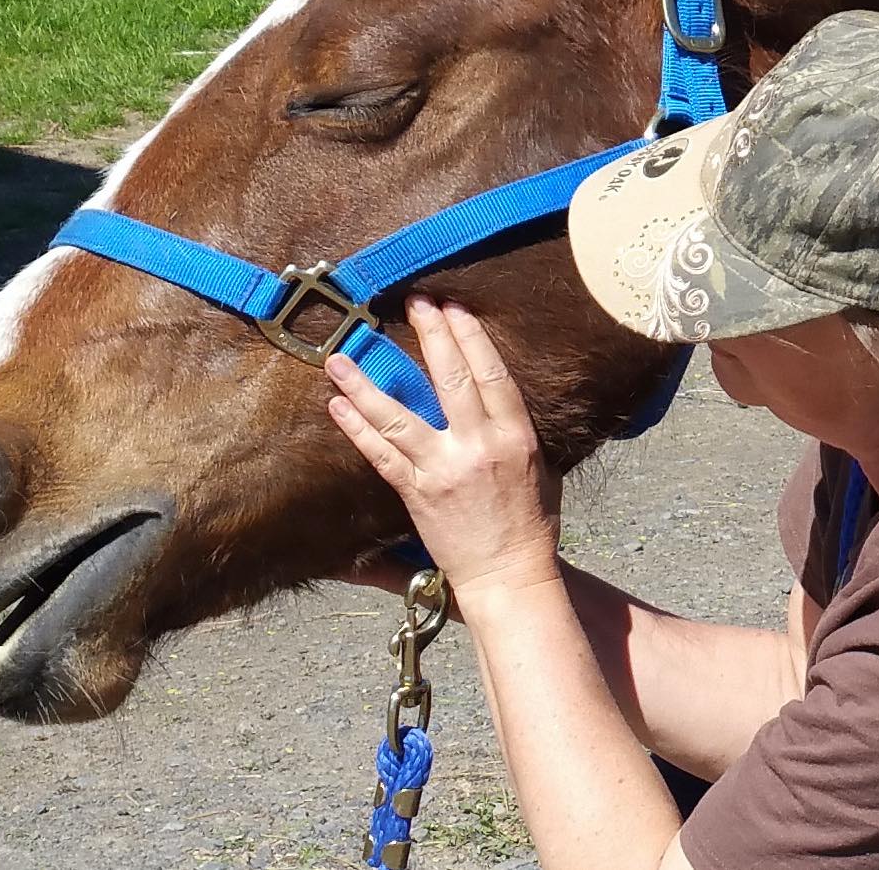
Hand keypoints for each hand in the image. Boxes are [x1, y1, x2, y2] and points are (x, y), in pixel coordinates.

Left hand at [325, 295, 562, 598]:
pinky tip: (337, 405)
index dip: (470, 336)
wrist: (510, 577)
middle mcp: (479, 446)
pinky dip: (356, 428)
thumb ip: (515, 430)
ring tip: (340, 355)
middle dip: (431, 334)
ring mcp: (444, 469)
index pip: (491, 373)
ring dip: (366, 382)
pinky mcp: (417, 494)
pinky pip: (380, 455)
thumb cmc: (531, 525)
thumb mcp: (542, 468)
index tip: (453, 307)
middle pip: (450, 379)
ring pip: (398, 414)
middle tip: (414, 301)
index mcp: (516, 436)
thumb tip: (496, 396)